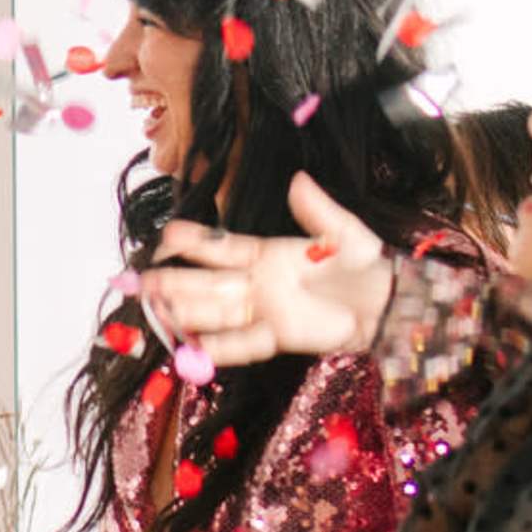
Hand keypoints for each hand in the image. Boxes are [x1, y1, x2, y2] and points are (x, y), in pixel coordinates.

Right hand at [146, 173, 394, 364]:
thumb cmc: (368, 266)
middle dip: (174, 283)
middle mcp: (258, 284)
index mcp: (267, 255)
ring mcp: (265, 312)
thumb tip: (298, 180)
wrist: (388, 305)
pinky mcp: (279, 338)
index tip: (165, 236)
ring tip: (157, 313)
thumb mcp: (345, 233)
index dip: (194, 242)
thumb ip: (318, 210)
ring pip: (217, 314)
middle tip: (142, 283)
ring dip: (187, 314)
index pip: (222, 247)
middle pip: (208, 284)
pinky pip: (243, 345)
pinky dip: (219, 350)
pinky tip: (194, 351)